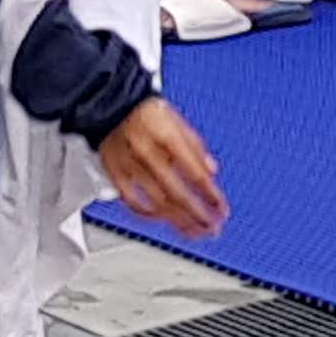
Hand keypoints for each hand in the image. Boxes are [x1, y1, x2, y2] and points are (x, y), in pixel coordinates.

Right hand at [96, 98, 225, 235]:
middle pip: (177, 194)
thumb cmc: (148, 113)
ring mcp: (130, 165)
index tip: (222, 210)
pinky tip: (162, 220)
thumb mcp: (178, 121)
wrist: (113, 104)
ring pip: (156, 202)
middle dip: (198, 216)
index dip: (211, 195)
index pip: (195, 174)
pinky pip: (131, 200)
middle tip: (212, 228)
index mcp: (168, 137)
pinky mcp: (114, 172)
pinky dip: (147, 214)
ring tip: (193, 232)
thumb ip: (196, 147)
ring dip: (178, 221)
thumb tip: (212, 171)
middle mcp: (148, 153)